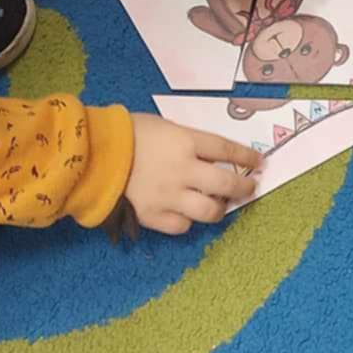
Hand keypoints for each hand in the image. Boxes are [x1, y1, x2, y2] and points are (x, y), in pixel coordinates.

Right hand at [124, 113, 263, 234]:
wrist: (93, 154)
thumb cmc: (129, 133)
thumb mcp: (165, 127)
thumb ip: (189, 142)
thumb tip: (214, 157)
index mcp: (186, 141)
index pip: (228, 151)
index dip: (248, 158)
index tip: (259, 163)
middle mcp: (183, 170)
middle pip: (227, 185)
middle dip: (244, 189)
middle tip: (248, 189)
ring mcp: (169, 196)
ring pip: (209, 212)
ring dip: (219, 209)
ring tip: (218, 205)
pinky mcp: (153, 216)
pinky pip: (182, 226)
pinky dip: (188, 220)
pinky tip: (185, 213)